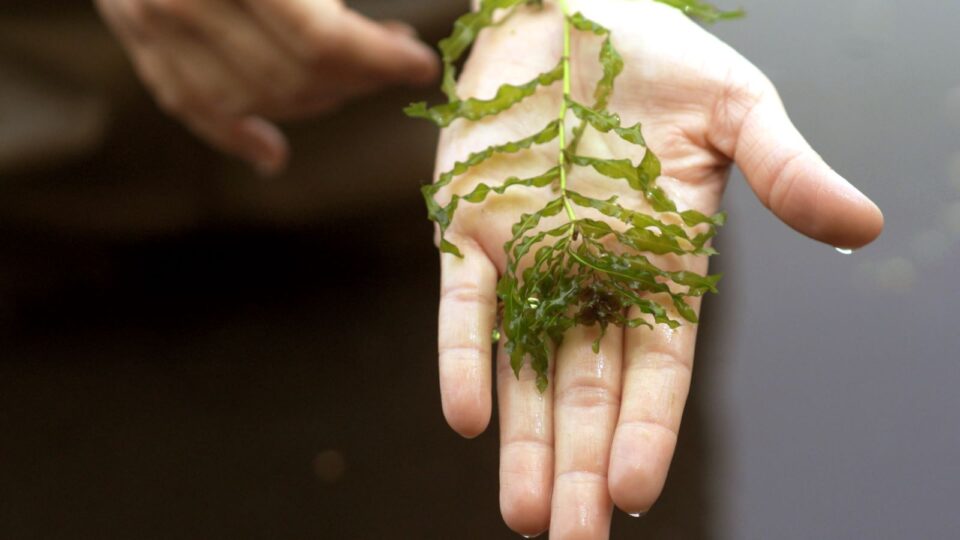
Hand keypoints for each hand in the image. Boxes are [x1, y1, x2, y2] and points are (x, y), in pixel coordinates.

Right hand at [95, 0, 438, 173]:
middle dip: (359, 77)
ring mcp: (150, 21)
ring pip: (251, 99)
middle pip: (292, 75)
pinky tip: (271, 154)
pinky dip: (234, 136)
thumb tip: (391, 35)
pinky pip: (189, 104)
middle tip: (395, 60)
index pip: (320, 40)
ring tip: (355, 81)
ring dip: (317, 99)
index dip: (379, 59)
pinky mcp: (134, 34)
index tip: (421, 64)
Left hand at [432, 1, 882, 537]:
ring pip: (526, 368)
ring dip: (523, 439)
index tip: (633, 490)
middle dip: (580, 466)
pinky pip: (465, 307)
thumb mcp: (735, 111)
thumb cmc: (656, 59)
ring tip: (526, 512)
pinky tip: (468, 416)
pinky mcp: (468, 228)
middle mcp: (592, 277)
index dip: (646, 428)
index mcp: (662, 263)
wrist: (569, 12)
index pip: (656, 366)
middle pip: (588, 390)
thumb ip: (783, 170)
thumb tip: (861, 225)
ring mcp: (527, 259)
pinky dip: (464, 356)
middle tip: (574, 539)